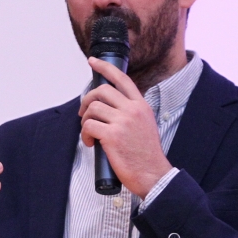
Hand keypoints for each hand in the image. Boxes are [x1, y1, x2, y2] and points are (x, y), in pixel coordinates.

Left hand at [79, 57, 171, 198]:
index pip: (122, 79)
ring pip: (93, 108)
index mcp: (141, 106)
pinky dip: (85, 135)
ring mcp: (122, 122)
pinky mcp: (112, 136)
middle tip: (84, 113)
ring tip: (90, 134)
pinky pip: (88, 126)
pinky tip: (91, 143)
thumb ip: (132, 113)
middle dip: (87, 100)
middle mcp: (133, 110)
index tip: (93, 62)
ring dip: (85, 121)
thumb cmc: (147, 155)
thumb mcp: (146, 125)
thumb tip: (110, 107)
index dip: (105, 67)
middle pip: (102, 90)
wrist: (153, 175)